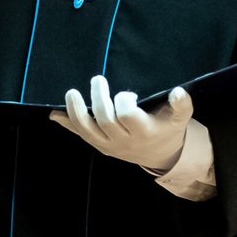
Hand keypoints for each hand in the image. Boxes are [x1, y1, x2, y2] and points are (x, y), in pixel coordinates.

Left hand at [49, 75, 191, 171]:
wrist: (161, 156)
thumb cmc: (167, 130)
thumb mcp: (179, 119)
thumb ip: (182, 106)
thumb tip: (180, 92)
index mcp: (144, 132)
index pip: (127, 115)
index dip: (124, 100)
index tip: (128, 94)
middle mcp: (124, 141)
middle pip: (105, 120)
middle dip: (98, 98)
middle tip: (97, 80)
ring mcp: (109, 145)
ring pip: (87, 130)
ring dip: (76, 111)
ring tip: (71, 93)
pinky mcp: (100, 146)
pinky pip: (81, 136)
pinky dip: (67, 124)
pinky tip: (55, 114)